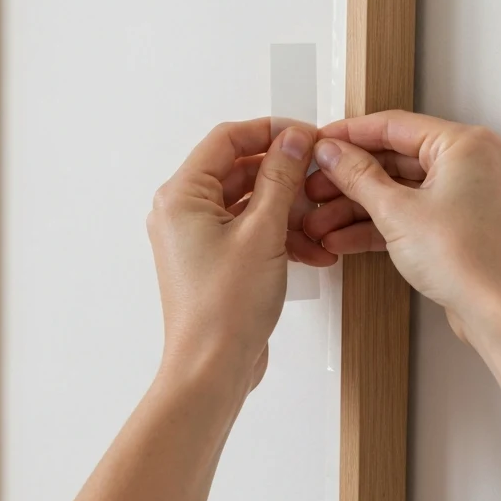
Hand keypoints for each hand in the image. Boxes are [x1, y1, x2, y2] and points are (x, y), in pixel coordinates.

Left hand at [148, 118, 334, 391]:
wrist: (212, 369)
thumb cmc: (225, 310)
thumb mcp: (264, 232)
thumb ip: (280, 179)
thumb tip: (293, 140)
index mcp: (181, 196)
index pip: (228, 139)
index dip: (271, 131)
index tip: (306, 136)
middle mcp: (181, 212)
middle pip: (239, 170)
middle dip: (284, 176)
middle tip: (320, 178)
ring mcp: (196, 237)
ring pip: (248, 203)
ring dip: (287, 210)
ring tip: (319, 224)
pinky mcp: (213, 260)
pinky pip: (248, 231)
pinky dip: (279, 235)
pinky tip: (311, 250)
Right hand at [303, 110, 500, 343]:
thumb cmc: (472, 262)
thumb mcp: (398, 213)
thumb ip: (358, 176)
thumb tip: (333, 152)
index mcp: (464, 144)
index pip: (394, 125)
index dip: (349, 135)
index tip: (319, 143)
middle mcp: (471, 163)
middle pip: (395, 159)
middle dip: (349, 179)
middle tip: (313, 188)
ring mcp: (467, 195)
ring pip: (400, 190)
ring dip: (358, 206)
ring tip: (320, 222)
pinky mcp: (461, 225)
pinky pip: (413, 213)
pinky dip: (380, 224)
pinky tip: (343, 239)